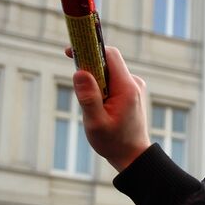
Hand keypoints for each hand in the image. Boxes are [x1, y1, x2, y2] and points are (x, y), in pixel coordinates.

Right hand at [67, 45, 150, 171]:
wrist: (133, 156)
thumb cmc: (114, 142)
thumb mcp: (96, 123)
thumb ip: (88, 97)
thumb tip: (79, 72)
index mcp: (127, 87)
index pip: (110, 54)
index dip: (90, 49)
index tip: (71, 52)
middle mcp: (134, 83)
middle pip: (107, 62)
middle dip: (89, 69)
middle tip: (79, 87)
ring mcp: (134, 87)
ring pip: (108, 72)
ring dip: (94, 82)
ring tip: (93, 107)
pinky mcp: (131, 92)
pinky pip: (111, 81)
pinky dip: (100, 88)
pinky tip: (100, 108)